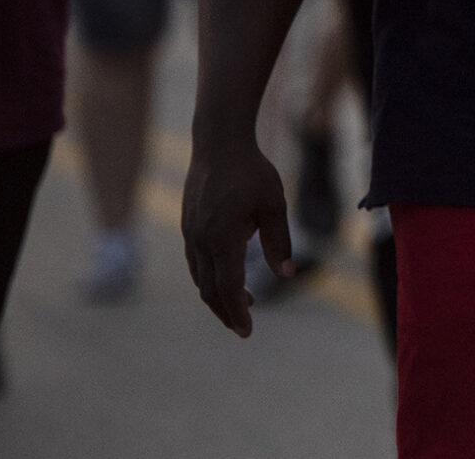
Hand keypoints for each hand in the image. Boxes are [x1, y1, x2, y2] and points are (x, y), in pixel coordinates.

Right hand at [182, 133, 293, 336]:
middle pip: (210, 290)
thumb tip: (287, 274)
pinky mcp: (187, 226)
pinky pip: (195, 263)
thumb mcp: (274, 205)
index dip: (237, 312)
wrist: (219, 143)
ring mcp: (190, 234)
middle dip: (226, 312)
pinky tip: (225, 277)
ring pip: (200, 278)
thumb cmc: (251, 172)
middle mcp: (200, 241)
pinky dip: (208, 278)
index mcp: (222, 239)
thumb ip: (279, 241)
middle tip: (242, 327)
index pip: (228, 288)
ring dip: (217, 296)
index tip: (247, 331)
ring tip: (241, 303)